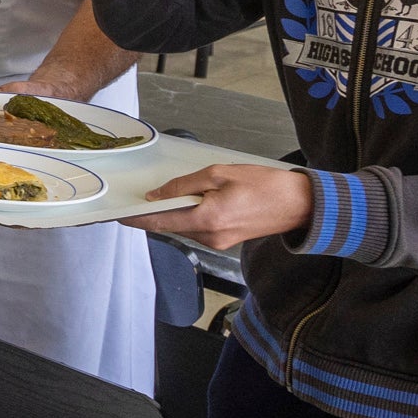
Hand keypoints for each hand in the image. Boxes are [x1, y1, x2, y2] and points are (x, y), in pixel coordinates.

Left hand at [127, 162, 312, 246]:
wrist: (301, 204)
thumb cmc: (266, 185)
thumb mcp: (220, 174)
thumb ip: (185, 185)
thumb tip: (158, 195)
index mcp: (207, 219)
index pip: (159, 222)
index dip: (135, 219)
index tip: (117, 215)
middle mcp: (210, 237)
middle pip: (170, 225)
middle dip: (154, 212)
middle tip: (139, 197)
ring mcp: (218, 242)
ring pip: (184, 227)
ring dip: (175, 213)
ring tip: (170, 194)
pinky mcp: (226, 242)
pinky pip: (198, 229)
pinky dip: (190, 216)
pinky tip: (193, 201)